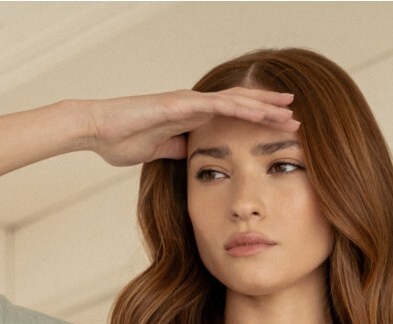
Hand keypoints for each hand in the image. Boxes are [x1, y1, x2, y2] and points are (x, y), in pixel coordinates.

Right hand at [80, 85, 298, 168]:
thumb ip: (175, 148)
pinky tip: (260, 111)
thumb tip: (189, 153)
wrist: (97, 129)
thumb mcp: (157, 151)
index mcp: (190, 117)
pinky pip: (217, 105)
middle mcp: (193, 104)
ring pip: (235, 102)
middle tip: (295, 117)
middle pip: (240, 105)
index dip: (256, 120)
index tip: (279, 129)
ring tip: (289, 111)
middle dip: (269, 110)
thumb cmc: (121, 139)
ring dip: (264, 106)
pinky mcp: (180, 105)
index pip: (231, 117)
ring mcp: (188, 102)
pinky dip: (241, 108)